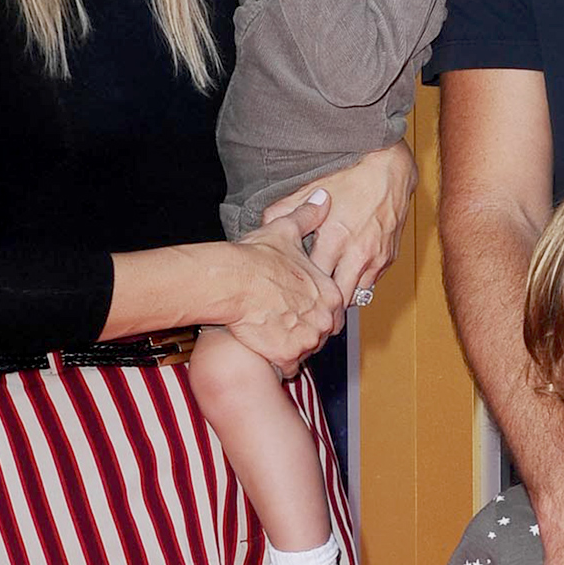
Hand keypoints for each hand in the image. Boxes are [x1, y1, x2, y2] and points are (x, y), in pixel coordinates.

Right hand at [226, 192, 346, 367]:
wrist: (231, 282)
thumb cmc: (256, 257)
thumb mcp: (285, 231)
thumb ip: (308, 217)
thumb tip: (323, 198)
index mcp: (329, 291)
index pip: (332, 309)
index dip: (313, 308)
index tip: (296, 305)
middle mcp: (324, 318)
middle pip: (321, 332)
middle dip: (305, 329)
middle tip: (283, 320)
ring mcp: (308, 339)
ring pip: (306, 350)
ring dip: (292, 345)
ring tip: (272, 333)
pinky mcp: (288, 355)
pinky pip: (288, 366)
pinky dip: (277, 361)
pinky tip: (265, 347)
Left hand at [263, 141, 415, 305]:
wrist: (389, 170)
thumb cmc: (348, 178)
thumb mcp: (309, 190)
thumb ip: (283, 212)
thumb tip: (263, 227)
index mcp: (334, 238)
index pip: (311, 282)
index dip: (298, 290)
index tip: (289, 293)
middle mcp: (357, 253)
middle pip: (336, 298)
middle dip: (321, 304)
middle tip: (307, 308)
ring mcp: (376, 258)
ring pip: (356, 296)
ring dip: (341, 296)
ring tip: (325, 296)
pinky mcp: (389, 258)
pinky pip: (371, 284)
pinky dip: (358, 285)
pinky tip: (345, 278)